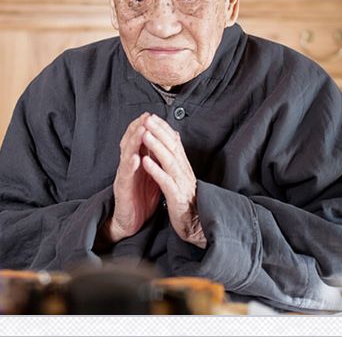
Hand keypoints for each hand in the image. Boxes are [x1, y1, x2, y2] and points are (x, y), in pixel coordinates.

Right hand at [106, 112, 160, 242]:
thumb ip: (153, 158)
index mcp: (135, 162)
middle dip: (137, 128)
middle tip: (145, 116)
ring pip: (126, 156)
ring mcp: (124, 177)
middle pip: (129, 143)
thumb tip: (162, 141)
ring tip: (142, 131)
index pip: (137, 140)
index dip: (142, 127)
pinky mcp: (122, 190)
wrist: (129, 221)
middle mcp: (127, 166)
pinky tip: (135, 159)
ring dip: (134, 142)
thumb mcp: (149, 174)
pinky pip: (126, 177)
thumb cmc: (140, 196)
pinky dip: (130, 166)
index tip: (150, 114)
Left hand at [140, 114, 206, 248]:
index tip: (152, 116)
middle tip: (148, 118)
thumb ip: (177, 159)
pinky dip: (156, 171)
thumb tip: (174, 139)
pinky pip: (166, 182)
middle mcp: (184, 172)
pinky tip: (146, 162)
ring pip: (169, 161)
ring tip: (145, 134)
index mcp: (184, 166)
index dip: (164, 128)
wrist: (196, 225)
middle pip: (172, 147)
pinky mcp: (177, 198)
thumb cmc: (187, 201)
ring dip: (156, 147)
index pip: (174, 142)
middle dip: (159, 131)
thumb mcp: (182, 177)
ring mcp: (181, 184)